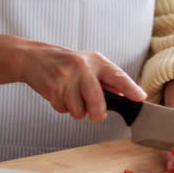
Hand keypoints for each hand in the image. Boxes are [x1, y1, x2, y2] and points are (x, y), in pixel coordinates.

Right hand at [18, 40, 146, 121]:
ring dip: (76, 110)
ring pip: (79, 111)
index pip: (117, 75)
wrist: (33, 57)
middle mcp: (82, 68)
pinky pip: (64, 110)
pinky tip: (59, 94)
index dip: (130, 88)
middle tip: (94, 114)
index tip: (140, 97)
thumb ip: (106, 79)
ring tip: (70, 95)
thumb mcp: (88, 63)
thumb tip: (125, 94)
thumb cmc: (64, 62)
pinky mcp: (53, 89)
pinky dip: (62, 107)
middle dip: (97, 114)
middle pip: (97, 103)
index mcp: (95, 61)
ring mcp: (66, 78)